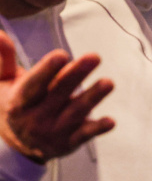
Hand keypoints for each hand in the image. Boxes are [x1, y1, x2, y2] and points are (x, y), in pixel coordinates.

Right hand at [0, 31, 114, 163]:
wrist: (17, 146)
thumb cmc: (15, 103)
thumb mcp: (4, 82)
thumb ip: (4, 57)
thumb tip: (1, 33)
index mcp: (18, 102)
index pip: (33, 85)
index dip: (46, 70)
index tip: (62, 54)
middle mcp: (34, 119)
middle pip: (58, 94)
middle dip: (76, 75)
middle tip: (95, 56)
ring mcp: (52, 132)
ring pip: (74, 114)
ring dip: (92, 98)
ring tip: (109, 83)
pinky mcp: (68, 143)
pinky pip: (84, 136)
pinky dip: (97, 129)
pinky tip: (111, 121)